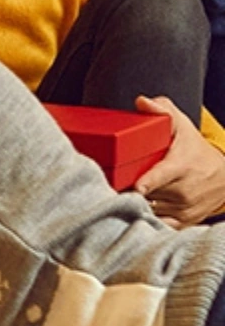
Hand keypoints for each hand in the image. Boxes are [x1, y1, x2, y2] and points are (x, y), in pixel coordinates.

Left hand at [134, 96, 224, 225]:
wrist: (224, 178)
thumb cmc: (194, 149)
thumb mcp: (181, 125)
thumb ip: (162, 111)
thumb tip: (142, 102)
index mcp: (181, 167)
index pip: (161, 176)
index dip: (147, 182)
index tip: (136, 186)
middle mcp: (183, 191)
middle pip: (148, 194)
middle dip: (129, 190)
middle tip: (111, 184)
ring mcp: (183, 209)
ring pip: (150, 209)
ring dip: (135, 204)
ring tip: (123, 193)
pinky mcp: (182, 222)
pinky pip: (158, 223)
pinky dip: (146, 218)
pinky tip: (137, 207)